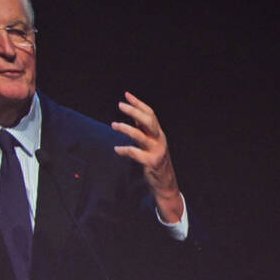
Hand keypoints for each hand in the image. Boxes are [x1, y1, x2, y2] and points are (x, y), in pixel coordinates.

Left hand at [112, 91, 184, 222]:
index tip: (126, 95)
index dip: (138, 104)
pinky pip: (135, 153)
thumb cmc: (155, 161)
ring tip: (113, 125)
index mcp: (158, 133)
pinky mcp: (150, 162)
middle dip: (134, 111)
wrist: (165, 183)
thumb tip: (134, 114)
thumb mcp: (150, 143)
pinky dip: (125, 150)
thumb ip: (143, 130)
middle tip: (120, 105)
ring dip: (125, 128)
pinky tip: (117, 149)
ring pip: (140, 135)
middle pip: (148, 120)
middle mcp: (159, 139)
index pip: (150, 114)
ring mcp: (155, 150)